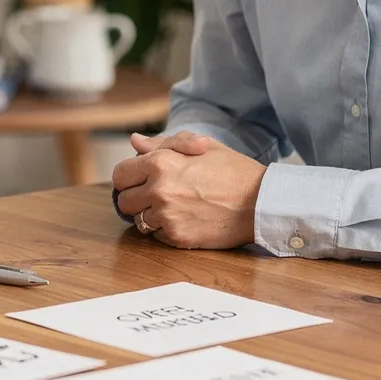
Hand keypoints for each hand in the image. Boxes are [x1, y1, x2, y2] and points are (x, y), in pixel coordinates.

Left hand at [110, 131, 267, 248]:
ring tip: (176, 207)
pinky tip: (187, 219)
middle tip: (158, 195)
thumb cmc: (233, 170)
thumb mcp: (201, 147)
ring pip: (139, 221)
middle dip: (137, 197)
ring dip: (152, 215)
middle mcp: (158, 191)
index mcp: (159, 164)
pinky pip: (157, 236)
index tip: (141, 180)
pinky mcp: (178, 238)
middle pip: (124, 201)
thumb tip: (135, 141)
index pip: (120, 175)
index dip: (129, 177)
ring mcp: (167, 217)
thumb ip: (163, 144)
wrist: (260, 201)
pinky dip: (166, 230)